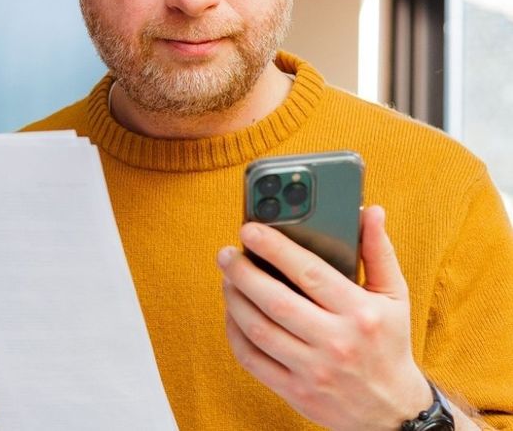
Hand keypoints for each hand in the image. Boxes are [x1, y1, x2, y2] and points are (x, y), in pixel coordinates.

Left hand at [218, 205, 432, 430]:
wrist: (392, 410)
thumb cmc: (388, 343)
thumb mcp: (394, 297)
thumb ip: (378, 251)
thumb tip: (369, 211)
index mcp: (360, 313)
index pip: (310, 273)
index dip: (275, 248)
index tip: (250, 229)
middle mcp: (336, 342)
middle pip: (275, 301)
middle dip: (243, 272)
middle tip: (226, 254)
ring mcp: (313, 370)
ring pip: (258, 329)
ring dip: (234, 299)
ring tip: (227, 278)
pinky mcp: (295, 391)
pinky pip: (251, 359)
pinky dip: (234, 333)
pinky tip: (232, 313)